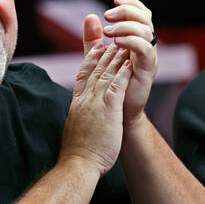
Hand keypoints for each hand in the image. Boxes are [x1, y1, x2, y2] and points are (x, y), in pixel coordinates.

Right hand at [61, 41, 132, 175]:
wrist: (78, 165)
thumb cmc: (77, 155)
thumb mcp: (75, 132)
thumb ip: (78, 121)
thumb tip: (78, 121)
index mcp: (77, 104)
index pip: (82, 76)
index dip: (90, 61)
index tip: (96, 49)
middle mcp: (85, 99)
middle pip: (94, 70)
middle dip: (104, 53)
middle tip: (111, 38)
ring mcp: (95, 103)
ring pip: (105, 74)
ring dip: (115, 58)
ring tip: (123, 44)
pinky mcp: (108, 109)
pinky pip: (116, 86)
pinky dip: (123, 72)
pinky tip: (129, 62)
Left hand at [85, 0, 157, 128]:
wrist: (116, 116)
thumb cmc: (109, 88)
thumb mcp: (98, 59)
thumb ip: (93, 39)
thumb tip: (90, 17)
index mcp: (137, 41)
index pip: (141, 14)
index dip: (131, 3)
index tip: (114, 0)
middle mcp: (146, 46)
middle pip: (146, 18)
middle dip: (127, 11)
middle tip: (108, 16)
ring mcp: (149, 58)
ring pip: (147, 31)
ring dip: (125, 26)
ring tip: (107, 32)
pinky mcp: (147, 71)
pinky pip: (145, 50)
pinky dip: (131, 42)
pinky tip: (116, 43)